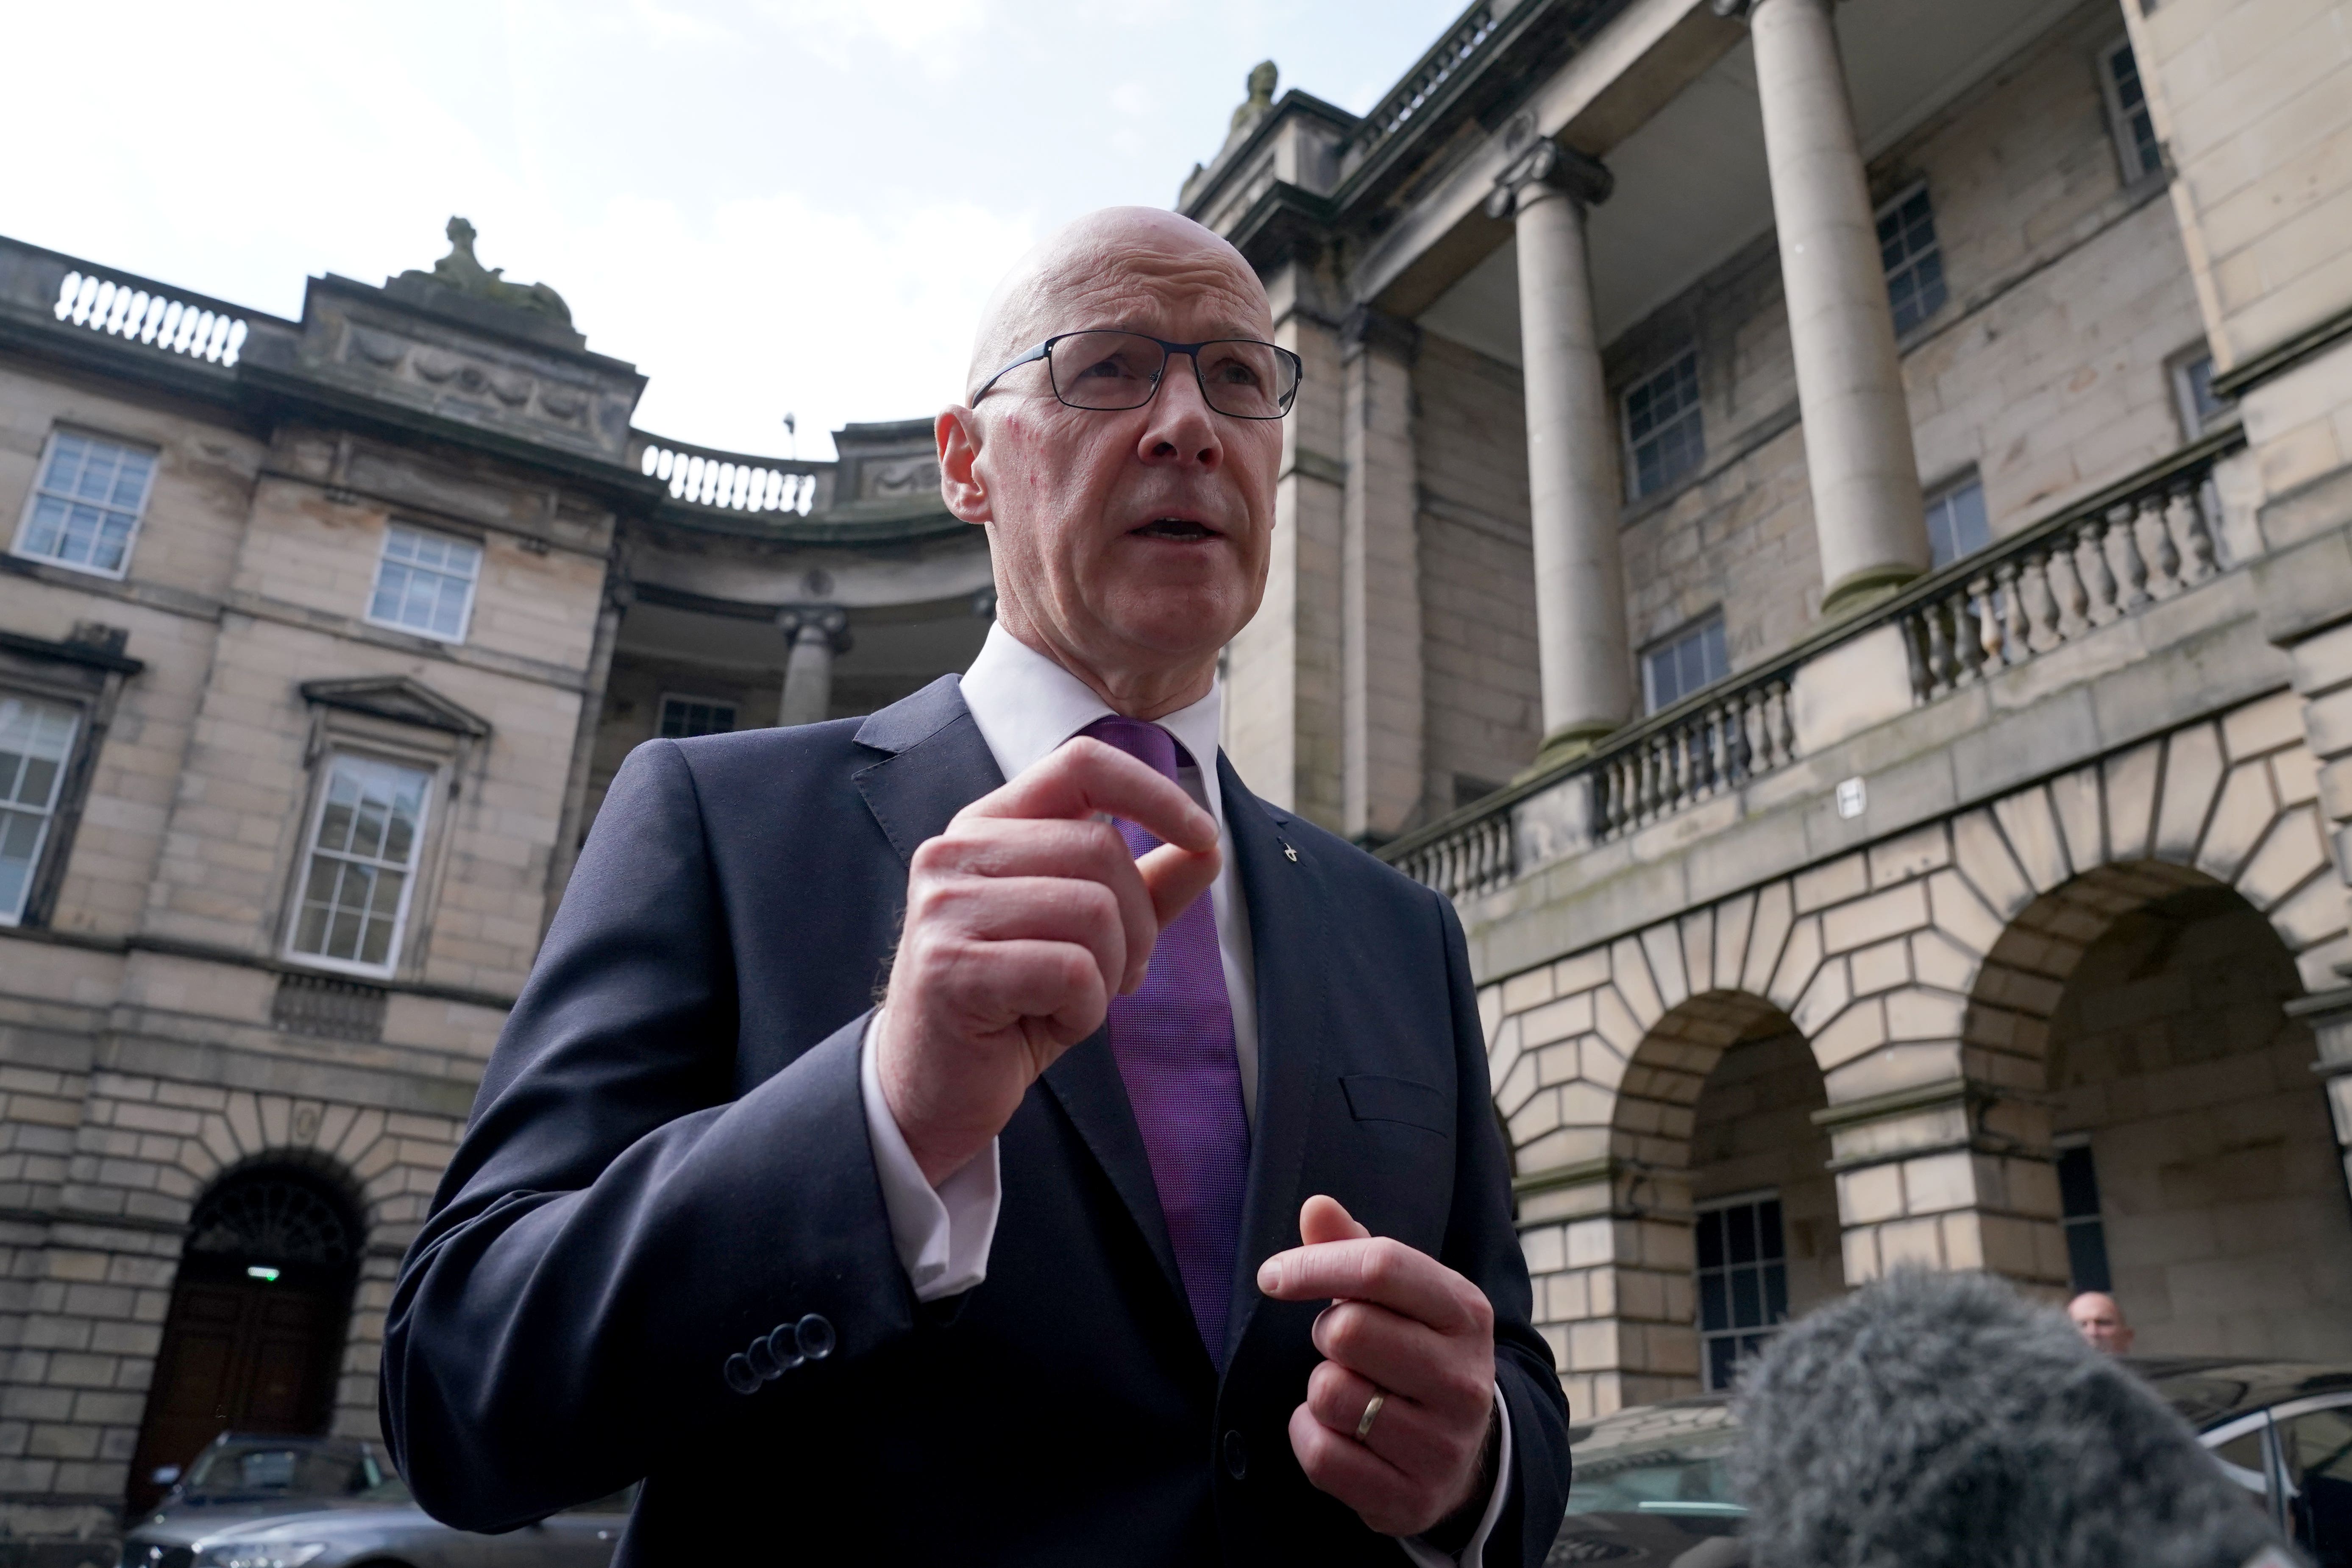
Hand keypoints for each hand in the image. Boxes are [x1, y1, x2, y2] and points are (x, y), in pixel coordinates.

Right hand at [876, 737, 1218, 1184]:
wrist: (934, 1087)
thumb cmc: (1015, 1004)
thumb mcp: (1091, 938)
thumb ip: (1146, 889)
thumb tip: (1208, 847)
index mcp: (990, 825)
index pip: (1081, 766)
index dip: (1154, 792)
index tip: (1204, 836)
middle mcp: (956, 850)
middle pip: (1102, 849)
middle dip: (1139, 924)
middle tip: (1117, 976)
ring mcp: (945, 906)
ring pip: (1094, 910)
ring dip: (1110, 973)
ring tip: (1073, 1002)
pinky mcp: (948, 966)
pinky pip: (1070, 971)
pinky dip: (1084, 1011)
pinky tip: (1049, 1024)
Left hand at [1258, 1195, 1497, 1539]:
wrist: (1463, 1458)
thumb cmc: (1415, 1356)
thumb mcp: (1402, 1299)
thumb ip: (1356, 1249)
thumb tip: (1317, 1206)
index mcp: (1464, 1312)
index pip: (1381, 1265)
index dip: (1313, 1264)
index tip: (1274, 1276)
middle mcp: (1464, 1378)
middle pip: (1349, 1329)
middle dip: (1324, 1333)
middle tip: (1340, 1346)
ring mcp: (1443, 1443)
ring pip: (1330, 1394)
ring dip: (1320, 1389)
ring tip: (1351, 1390)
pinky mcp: (1412, 1497)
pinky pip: (1322, 1456)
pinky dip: (1309, 1437)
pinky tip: (1335, 1432)